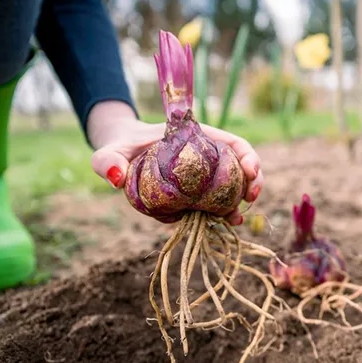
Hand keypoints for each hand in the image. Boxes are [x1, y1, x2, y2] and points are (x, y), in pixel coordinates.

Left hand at [87, 101, 262, 225]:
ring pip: (232, 188)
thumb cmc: (119, 147)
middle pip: (240, 167)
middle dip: (253, 182)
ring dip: (239, 204)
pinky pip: (213, 205)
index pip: (233, 144)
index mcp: (198, 138)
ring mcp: (202, 178)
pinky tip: (222, 224)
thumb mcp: (110, 150)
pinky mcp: (194, 196)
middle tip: (251, 198)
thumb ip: (108, 159)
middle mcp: (206, 157)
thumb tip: (116, 178)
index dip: (248, 156)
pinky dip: (221, 214)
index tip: (250, 170)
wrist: (120, 158)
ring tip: (236, 220)